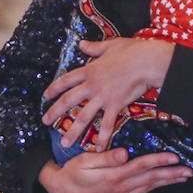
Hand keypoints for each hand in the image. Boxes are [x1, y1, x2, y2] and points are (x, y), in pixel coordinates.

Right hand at [39, 147, 192, 192]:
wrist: (62, 192)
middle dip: (171, 174)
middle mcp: (122, 188)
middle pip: (151, 178)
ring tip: (184, 178)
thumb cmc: (74, 172)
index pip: (141, 165)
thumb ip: (106, 158)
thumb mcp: (85, 161)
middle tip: (189, 171)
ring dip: (167, 184)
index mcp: (115, 175)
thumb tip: (125, 154)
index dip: (159, 160)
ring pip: (149, 190)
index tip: (174, 156)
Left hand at [41, 38, 174, 150]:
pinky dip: (102, 137)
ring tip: (64, 143)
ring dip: (73, 131)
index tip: (46, 96)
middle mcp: (92, 85)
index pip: (66, 80)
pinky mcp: (116, 104)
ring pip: (84, 116)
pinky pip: (107, 124)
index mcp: (89, 70)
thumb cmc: (132, 51)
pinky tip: (98, 148)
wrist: (147, 61)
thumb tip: (82, 44)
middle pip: (68, 100)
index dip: (54, 88)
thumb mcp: (110, 45)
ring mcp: (103, 96)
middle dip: (54, 112)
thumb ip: (94, 47)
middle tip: (45, 122)